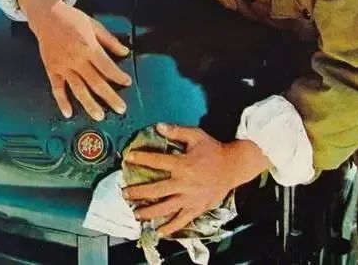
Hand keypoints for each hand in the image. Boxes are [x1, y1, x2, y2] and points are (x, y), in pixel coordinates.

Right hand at [19, 0, 130, 119]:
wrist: (47, 16)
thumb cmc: (73, 19)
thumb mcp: (95, 25)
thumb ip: (110, 41)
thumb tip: (125, 52)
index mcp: (89, 48)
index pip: (107, 67)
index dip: (118, 76)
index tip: (127, 82)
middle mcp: (76, 60)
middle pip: (96, 82)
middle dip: (110, 97)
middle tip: (121, 109)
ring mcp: (63, 67)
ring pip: (78, 89)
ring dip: (89, 104)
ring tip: (100, 116)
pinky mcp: (52, 69)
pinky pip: (57, 88)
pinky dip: (62, 101)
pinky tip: (68, 113)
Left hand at [123, 123, 270, 236]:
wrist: (233, 167)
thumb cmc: (213, 149)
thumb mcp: (196, 135)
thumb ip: (177, 131)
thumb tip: (158, 126)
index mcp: (183, 165)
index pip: (157, 162)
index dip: (141, 159)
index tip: (128, 158)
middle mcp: (183, 184)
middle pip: (156, 190)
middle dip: (138, 192)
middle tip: (124, 193)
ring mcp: (189, 198)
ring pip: (165, 209)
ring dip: (148, 212)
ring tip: (134, 214)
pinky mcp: (196, 208)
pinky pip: (181, 221)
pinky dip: (169, 228)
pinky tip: (158, 232)